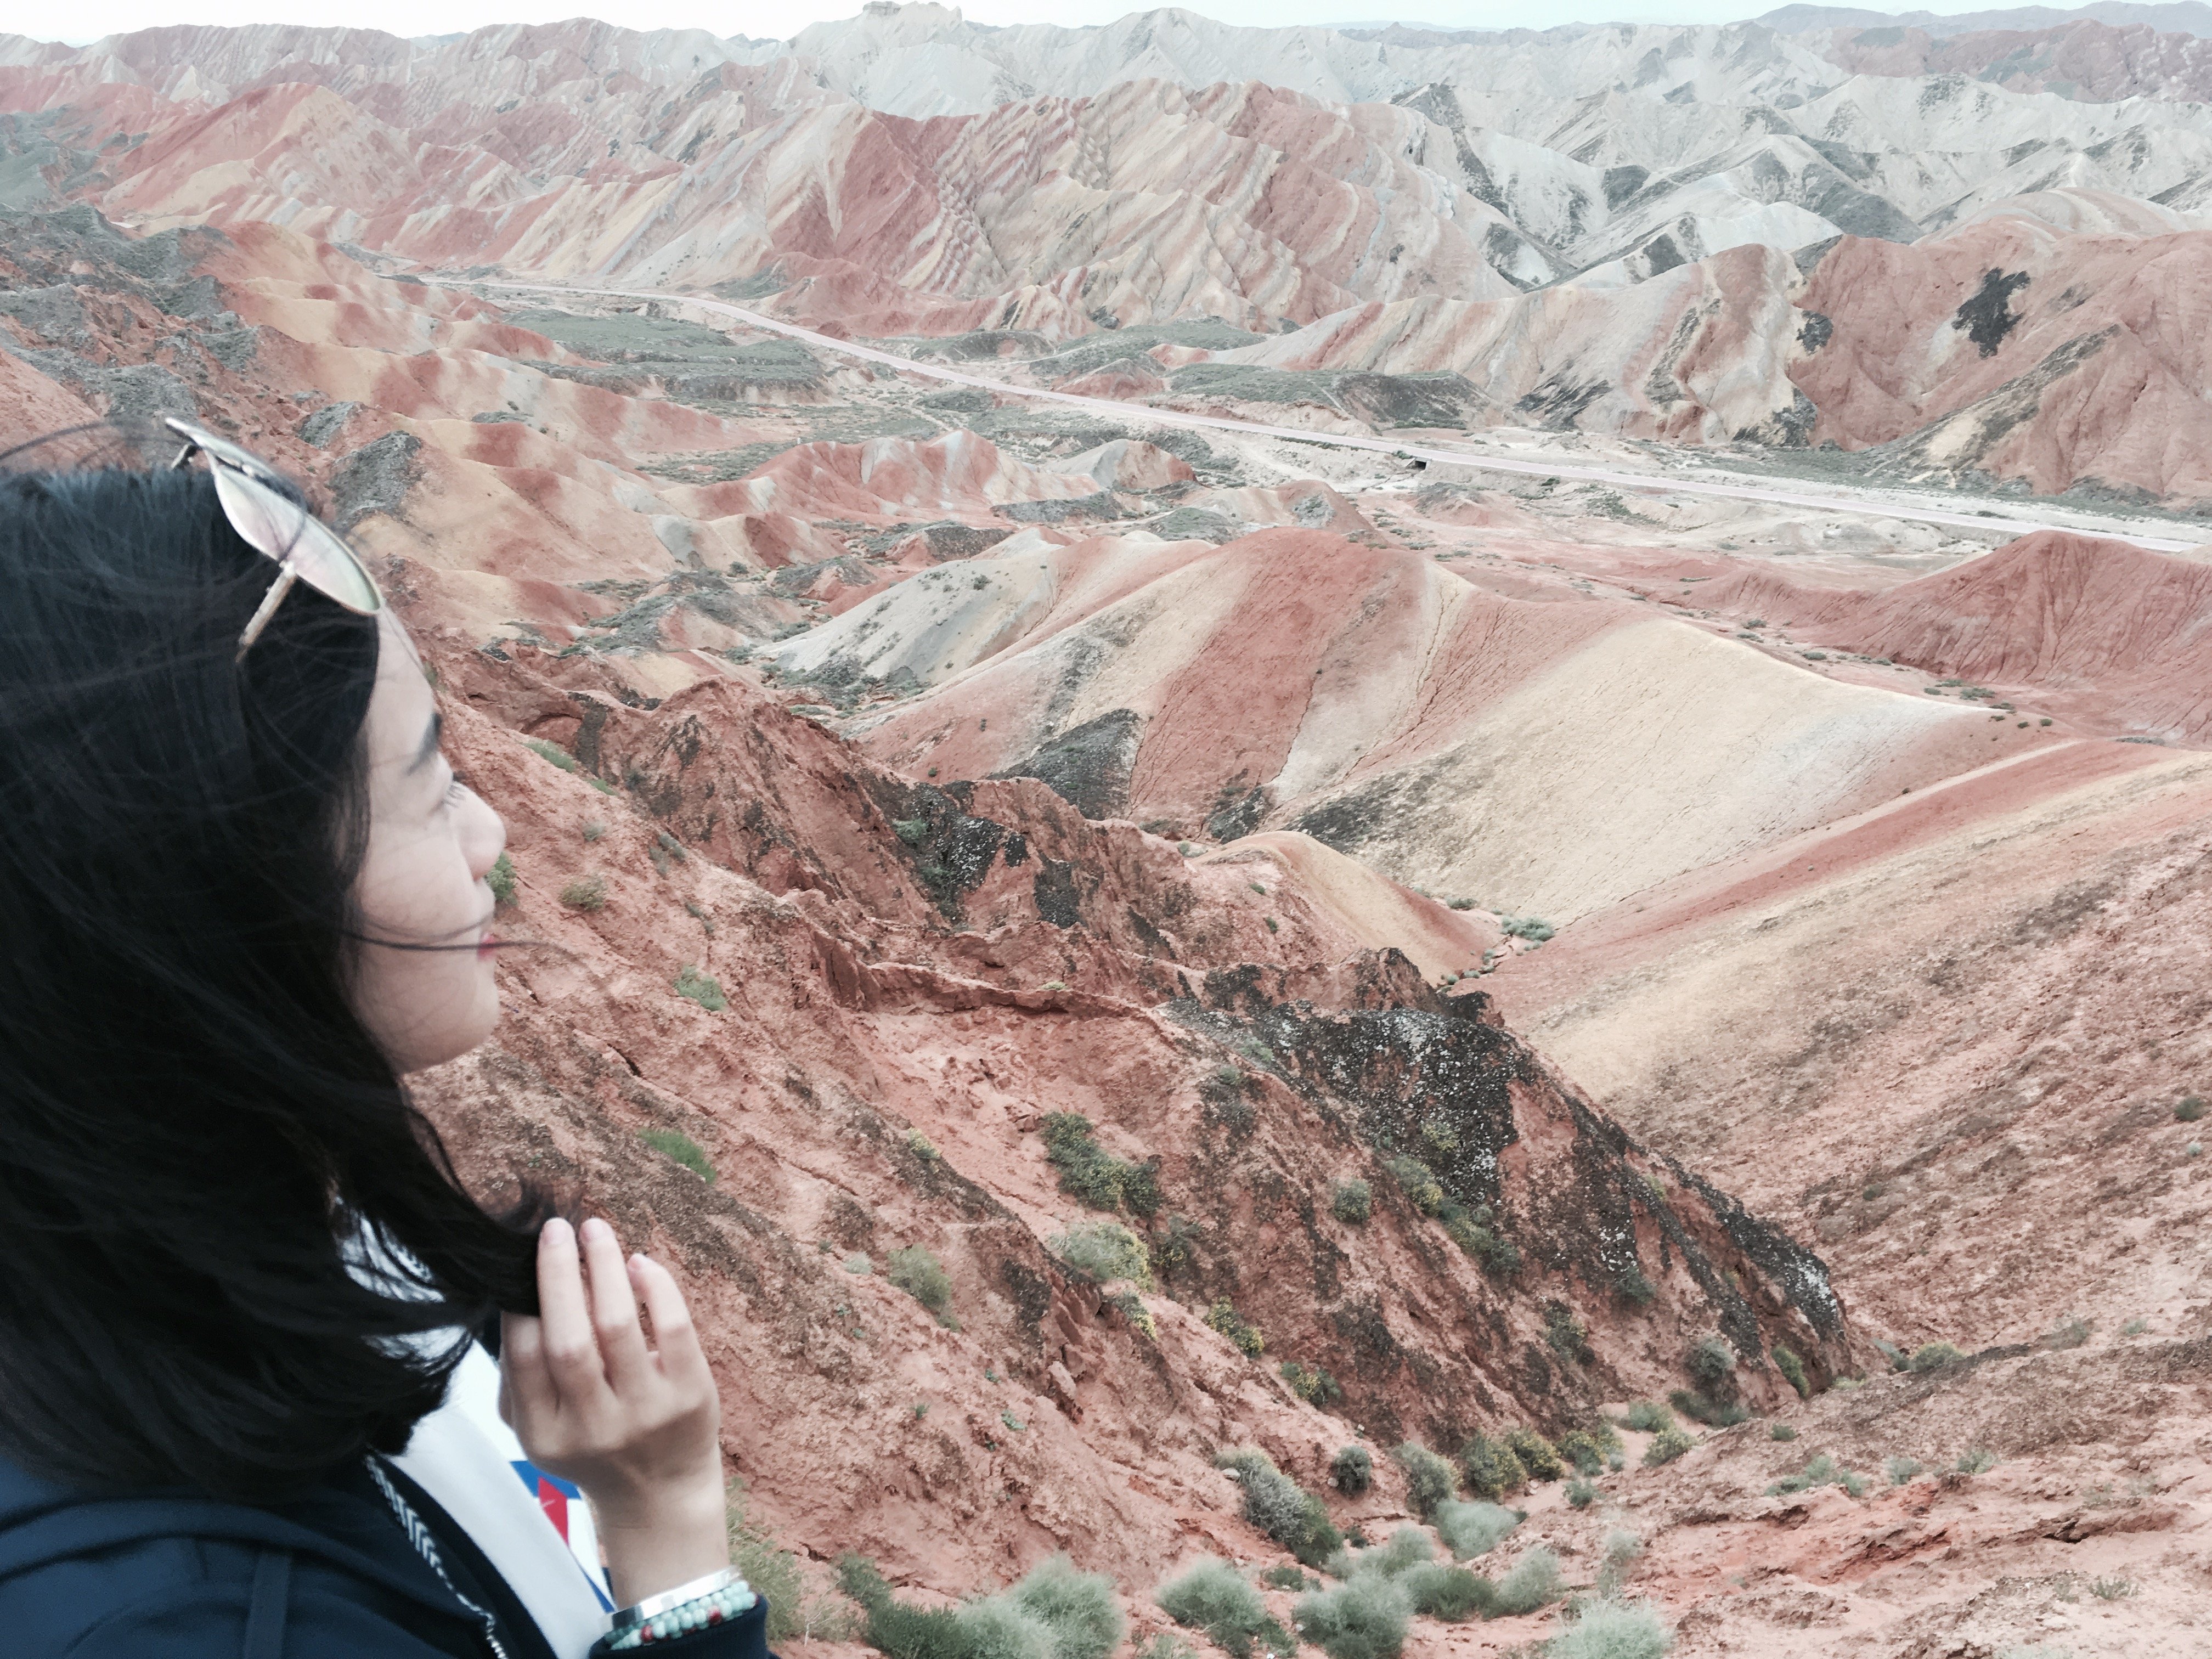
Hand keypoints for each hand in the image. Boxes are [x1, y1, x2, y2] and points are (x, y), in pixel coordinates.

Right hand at [499, 1216, 728, 1605]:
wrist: (660, 1497)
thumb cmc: (594, 1447)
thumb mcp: (544, 1431)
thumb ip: (522, 1379)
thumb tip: (513, 1300)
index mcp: (546, 1435)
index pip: (525, 1360)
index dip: (520, 1305)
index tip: (520, 1262)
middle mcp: (593, 1427)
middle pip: (568, 1339)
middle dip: (558, 1275)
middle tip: (556, 1228)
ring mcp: (645, 1413)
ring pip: (618, 1325)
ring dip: (604, 1267)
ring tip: (595, 1230)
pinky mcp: (690, 1396)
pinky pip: (672, 1327)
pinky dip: (654, 1286)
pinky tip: (639, 1263)